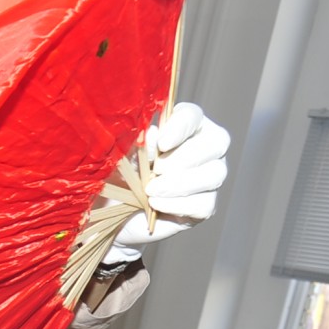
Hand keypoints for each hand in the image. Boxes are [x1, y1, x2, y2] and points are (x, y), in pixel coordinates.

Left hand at [107, 101, 230, 262]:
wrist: (113, 212)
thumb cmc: (120, 176)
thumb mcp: (123, 158)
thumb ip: (139, 144)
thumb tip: (152, 133)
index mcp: (184, 127)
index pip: (194, 116)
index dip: (182, 127)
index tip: (162, 143)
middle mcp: (205, 148)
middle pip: (216, 143)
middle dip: (183, 157)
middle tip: (156, 170)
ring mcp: (209, 178)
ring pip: (215, 174)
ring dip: (181, 182)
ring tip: (151, 189)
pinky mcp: (205, 206)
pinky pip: (204, 203)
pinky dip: (177, 204)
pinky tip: (155, 204)